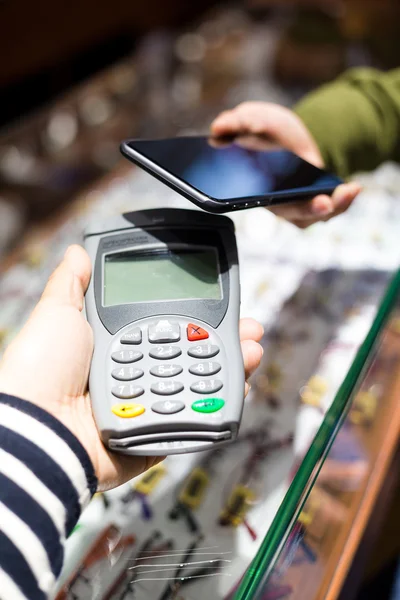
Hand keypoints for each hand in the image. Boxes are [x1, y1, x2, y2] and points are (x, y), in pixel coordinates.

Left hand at [0, 246, 263, 490]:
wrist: (36, 427)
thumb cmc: (40, 368)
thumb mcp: (56, 314)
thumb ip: (72, 284)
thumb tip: (76, 251)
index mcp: (117, 348)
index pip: (167, 327)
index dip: (195, 315)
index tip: (218, 301)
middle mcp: (136, 377)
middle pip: (191, 356)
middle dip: (224, 339)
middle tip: (248, 327)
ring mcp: (148, 408)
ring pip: (200, 386)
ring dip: (231, 368)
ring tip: (252, 350)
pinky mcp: (155, 438)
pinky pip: (195, 422)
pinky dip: (220, 408)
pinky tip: (239, 388)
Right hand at [211, 102, 361, 227]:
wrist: (291, 137)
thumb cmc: (268, 133)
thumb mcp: (254, 117)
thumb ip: (237, 121)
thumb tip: (219, 127)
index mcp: (252, 187)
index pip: (253, 199)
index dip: (263, 201)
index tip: (271, 196)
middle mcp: (275, 201)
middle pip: (290, 213)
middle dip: (308, 210)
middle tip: (322, 203)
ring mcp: (297, 205)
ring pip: (314, 215)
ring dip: (333, 206)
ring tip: (347, 190)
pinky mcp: (315, 202)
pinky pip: (330, 209)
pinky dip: (342, 201)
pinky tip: (352, 187)